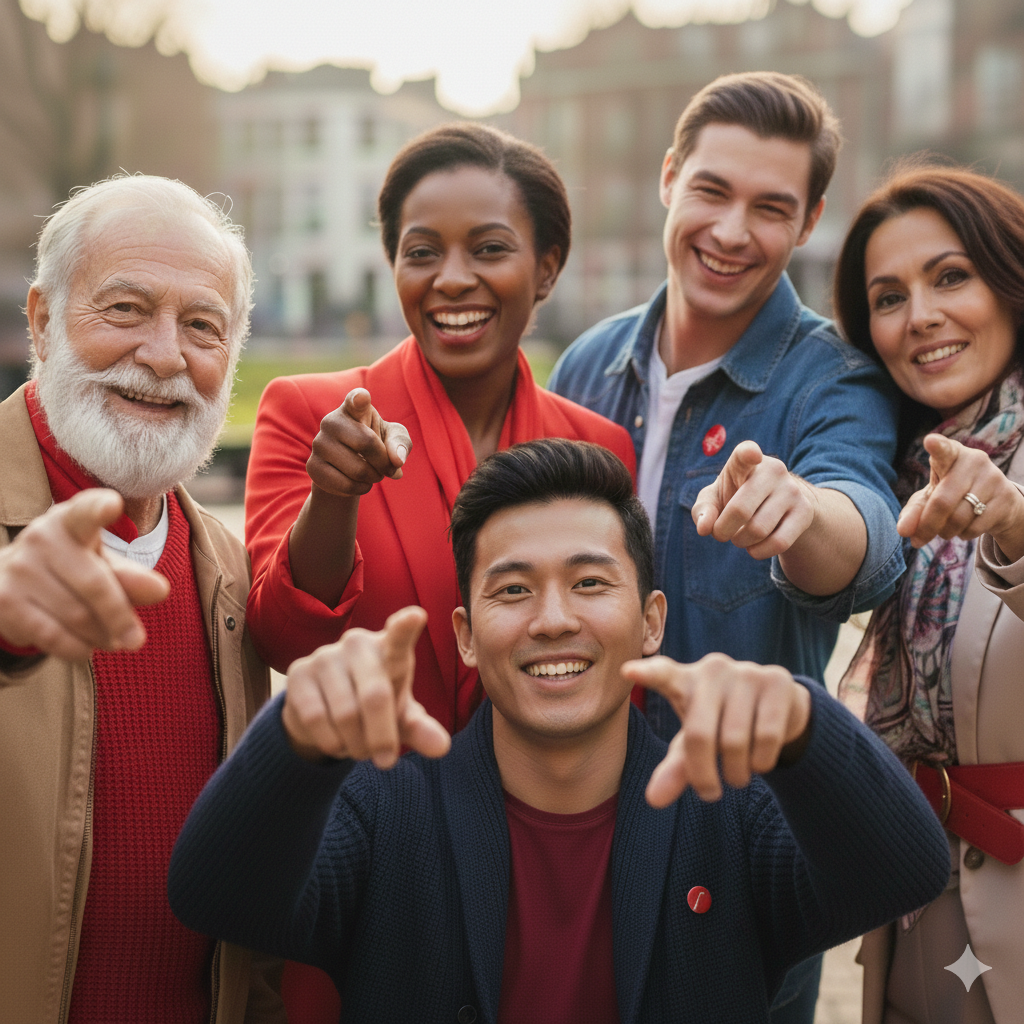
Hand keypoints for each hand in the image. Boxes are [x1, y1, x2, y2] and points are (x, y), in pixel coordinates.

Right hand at [0, 489, 169, 660]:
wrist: (10, 582)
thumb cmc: (72, 568)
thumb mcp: (104, 566)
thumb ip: (131, 577)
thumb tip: (160, 591)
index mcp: (72, 520)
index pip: (86, 511)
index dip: (98, 508)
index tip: (113, 504)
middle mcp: (42, 536)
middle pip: (94, 584)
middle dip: (120, 617)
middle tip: (137, 640)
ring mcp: (19, 567)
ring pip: (75, 614)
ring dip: (101, 636)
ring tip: (113, 642)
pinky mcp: (4, 599)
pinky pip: (51, 634)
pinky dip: (76, 648)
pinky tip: (86, 649)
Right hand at [281, 606, 450, 766]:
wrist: (324, 710)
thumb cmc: (374, 708)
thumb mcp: (401, 719)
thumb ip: (421, 729)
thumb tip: (441, 748)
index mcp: (391, 650)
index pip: (400, 636)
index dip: (406, 627)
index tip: (417, 616)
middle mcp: (358, 643)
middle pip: (375, 696)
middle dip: (382, 737)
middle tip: (385, 761)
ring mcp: (325, 655)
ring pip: (345, 714)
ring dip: (356, 745)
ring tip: (359, 749)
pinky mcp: (298, 672)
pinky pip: (315, 718)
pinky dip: (331, 742)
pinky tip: (336, 742)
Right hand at [306, 388, 411, 497]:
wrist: (348, 468)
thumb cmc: (376, 445)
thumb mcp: (393, 439)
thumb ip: (400, 443)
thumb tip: (397, 461)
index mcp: (354, 408)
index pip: (355, 400)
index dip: (360, 399)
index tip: (362, 398)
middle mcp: (332, 421)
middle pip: (366, 443)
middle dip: (384, 462)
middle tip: (388, 468)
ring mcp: (319, 443)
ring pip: (358, 470)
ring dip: (374, 478)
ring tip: (373, 474)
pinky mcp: (313, 467)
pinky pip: (346, 485)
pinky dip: (361, 489)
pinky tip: (360, 483)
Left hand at [622, 653, 811, 806]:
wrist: (780, 707)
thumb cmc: (723, 724)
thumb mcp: (695, 745)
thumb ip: (675, 768)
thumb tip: (653, 801)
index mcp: (685, 681)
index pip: (663, 675)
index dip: (647, 674)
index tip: (626, 671)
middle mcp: (713, 670)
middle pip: (699, 735)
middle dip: (703, 775)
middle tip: (709, 793)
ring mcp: (746, 672)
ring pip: (735, 741)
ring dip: (736, 774)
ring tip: (738, 776)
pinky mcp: (778, 681)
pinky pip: (766, 737)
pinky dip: (761, 763)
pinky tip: (760, 762)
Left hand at [692, 441, 815, 558]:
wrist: (777, 504)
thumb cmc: (735, 498)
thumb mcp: (714, 499)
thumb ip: (703, 510)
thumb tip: (705, 528)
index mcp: (745, 462)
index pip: (746, 453)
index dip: (748, 454)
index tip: (752, 454)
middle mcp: (772, 471)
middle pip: (740, 510)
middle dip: (722, 531)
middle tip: (720, 534)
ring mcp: (792, 490)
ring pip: (758, 530)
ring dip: (741, 542)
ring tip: (739, 537)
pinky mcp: (805, 511)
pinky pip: (779, 543)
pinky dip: (759, 552)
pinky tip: (755, 547)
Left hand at [898, 434, 1023, 559]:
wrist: (997, 503)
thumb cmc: (953, 494)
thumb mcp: (931, 498)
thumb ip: (914, 512)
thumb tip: (903, 531)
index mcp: (951, 454)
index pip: (944, 450)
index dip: (937, 447)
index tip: (930, 441)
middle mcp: (974, 461)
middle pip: (942, 501)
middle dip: (927, 526)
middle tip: (918, 541)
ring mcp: (993, 478)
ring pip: (959, 517)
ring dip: (945, 532)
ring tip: (945, 530)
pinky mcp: (1006, 498)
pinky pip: (975, 526)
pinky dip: (963, 535)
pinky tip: (965, 528)